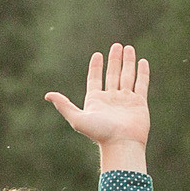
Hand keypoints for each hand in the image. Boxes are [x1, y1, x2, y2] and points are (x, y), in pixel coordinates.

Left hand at [44, 43, 150, 170]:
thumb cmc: (99, 133)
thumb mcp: (77, 118)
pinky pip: (141, 84)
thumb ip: (64, 105)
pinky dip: (142, 73)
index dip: (96, 67)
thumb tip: (47, 95)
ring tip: (128, 48)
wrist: (121, 144)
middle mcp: (111, 99)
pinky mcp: (139, 103)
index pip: (95, 79)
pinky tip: (142, 61)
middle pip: (112, 74)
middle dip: (114, 60)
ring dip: (127, 62)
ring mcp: (126, 100)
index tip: (98, 54)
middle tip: (116, 46)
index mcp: (96, 101)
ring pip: (127, 76)